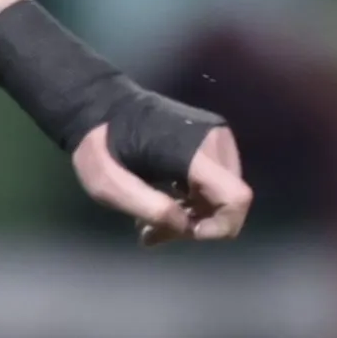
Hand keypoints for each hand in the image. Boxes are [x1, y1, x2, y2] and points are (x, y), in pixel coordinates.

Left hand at [75, 120, 250, 244]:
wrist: (101, 106)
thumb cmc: (100, 146)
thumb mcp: (108, 185)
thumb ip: (150, 208)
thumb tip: (188, 227)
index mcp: (193, 149)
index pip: (236, 197)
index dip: (220, 226)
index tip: (185, 231)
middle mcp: (216, 141)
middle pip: (229, 201)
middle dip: (197, 224)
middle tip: (152, 230)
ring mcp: (218, 138)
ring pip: (224, 195)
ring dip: (192, 215)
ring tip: (151, 219)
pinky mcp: (214, 141)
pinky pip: (217, 183)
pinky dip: (194, 201)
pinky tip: (164, 203)